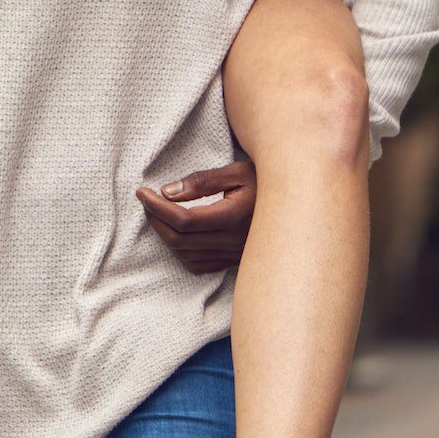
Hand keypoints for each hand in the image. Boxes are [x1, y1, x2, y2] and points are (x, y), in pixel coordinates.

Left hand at [136, 160, 257, 274]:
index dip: (157, 207)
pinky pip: (198, 265)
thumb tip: (168, 192)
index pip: (183, 219)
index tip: (141, 192)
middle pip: (180, 240)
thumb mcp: (237, 172)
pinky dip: (180, 252)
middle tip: (145, 202)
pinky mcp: (234, 261)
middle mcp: (233, 241)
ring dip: (164, 235)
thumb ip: (202, 181)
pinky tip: (176, 234)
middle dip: (156, 220)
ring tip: (156, 214)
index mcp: (233, 217)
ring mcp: (234, 255)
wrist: (297, 204)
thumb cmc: (266, 181)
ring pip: (186, 255)